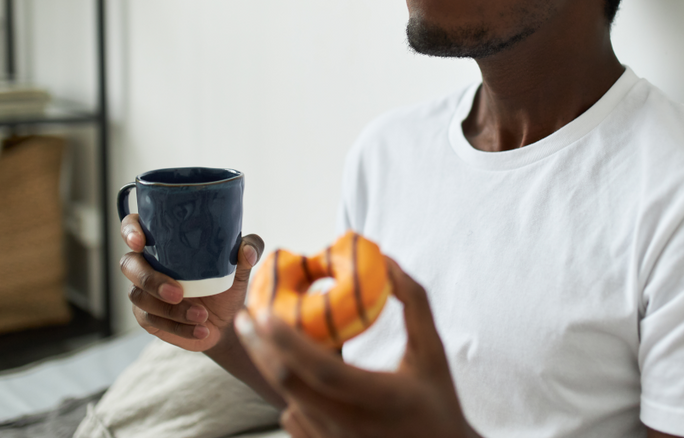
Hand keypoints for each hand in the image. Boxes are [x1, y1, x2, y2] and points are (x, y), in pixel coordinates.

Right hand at [119, 213, 264, 351]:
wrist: (226, 322)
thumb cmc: (226, 283)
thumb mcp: (241, 266)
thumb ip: (249, 249)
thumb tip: (247, 250)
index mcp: (164, 242)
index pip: (134, 227)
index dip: (130, 230)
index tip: (140, 241)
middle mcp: (148, 264)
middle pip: (128, 264)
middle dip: (150, 279)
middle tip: (179, 292)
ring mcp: (144, 291)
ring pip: (140, 296)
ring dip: (170, 309)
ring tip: (202, 315)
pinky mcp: (147, 316)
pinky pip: (153, 320)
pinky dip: (178, 326)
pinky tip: (201, 329)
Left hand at [236, 258, 479, 437]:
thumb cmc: (437, 400)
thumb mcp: (433, 350)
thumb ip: (414, 304)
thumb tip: (387, 262)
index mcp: (379, 396)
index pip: (323, 370)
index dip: (290, 343)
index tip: (265, 315)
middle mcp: (352, 425)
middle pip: (291, 386)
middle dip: (261, 349)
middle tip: (245, 319)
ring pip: (288, 401)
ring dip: (273, 368)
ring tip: (266, 339)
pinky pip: (293, 420)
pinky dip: (289, 393)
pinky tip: (297, 375)